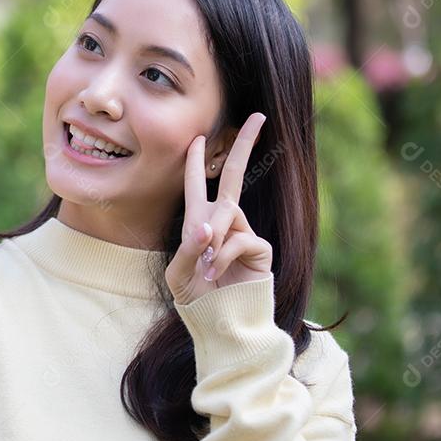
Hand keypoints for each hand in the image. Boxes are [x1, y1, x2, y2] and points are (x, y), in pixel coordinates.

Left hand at [165, 112, 272, 305]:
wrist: (220, 323)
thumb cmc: (197, 298)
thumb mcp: (180, 274)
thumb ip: (190, 249)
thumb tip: (210, 227)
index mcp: (200, 220)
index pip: (199, 182)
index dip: (198, 158)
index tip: (201, 134)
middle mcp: (225, 220)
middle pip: (234, 174)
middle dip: (244, 143)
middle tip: (258, 116)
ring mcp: (244, 232)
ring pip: (228, 215)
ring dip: (214, 239)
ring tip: (208, 267)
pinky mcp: (260, 248)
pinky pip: (239, 239)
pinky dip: (225, 254)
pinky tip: (219, 272)